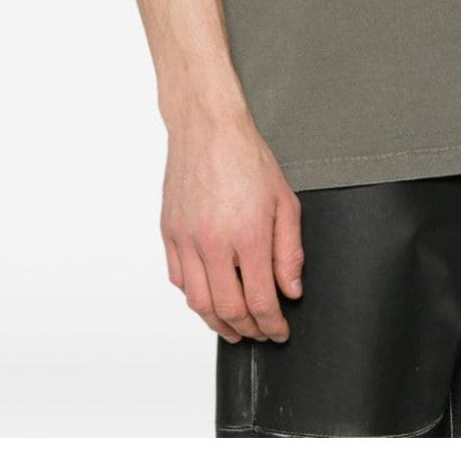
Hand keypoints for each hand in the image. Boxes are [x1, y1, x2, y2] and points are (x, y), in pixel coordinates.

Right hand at [160, 112, 303, 343]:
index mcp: (248, 235)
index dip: (273, 325)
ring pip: (198, 302)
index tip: (280, 330)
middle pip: (228, 310)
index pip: (260, 301)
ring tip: (234, 326)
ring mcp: (186, 239)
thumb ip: (290, 250)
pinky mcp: (169, 232)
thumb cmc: (247, 157)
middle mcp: (213, 242)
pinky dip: (194, 296)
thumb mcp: (285, 200)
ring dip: (218, 322)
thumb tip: (291, 289)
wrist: (207, 127)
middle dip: (248, 330)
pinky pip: (178, 279)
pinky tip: (209, 296)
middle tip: (261, 333)